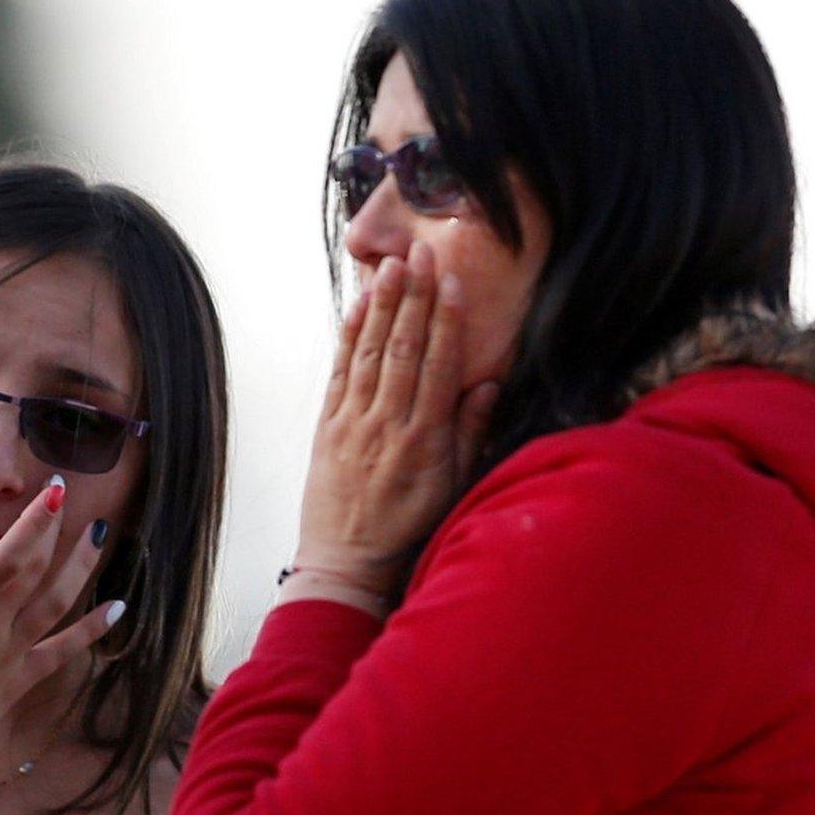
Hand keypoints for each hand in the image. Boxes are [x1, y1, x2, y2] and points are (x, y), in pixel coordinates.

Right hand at [0, 479, 123, 789]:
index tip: (56, 490)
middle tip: (71, 493)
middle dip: (56, 530)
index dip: (36, 520)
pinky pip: (63, 650)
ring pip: (58, 602)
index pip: (9, 553)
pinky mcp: (18, 682)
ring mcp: (11, 655)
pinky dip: (92, 629)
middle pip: (37, 570)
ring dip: (82, 568)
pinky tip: (116, 610)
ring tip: (100, 537)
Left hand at [294, 239, 497, 599]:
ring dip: (382, 306)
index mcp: (424, 439)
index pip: (438, 366)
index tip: (451, 282)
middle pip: (402, 349)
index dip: (445, 321)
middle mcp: (387, 425)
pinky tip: (358, 306)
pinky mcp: (326, 427)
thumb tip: (488, 383)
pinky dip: (348, 337)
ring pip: (369, 354)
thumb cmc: (407, 525)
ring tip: (391, 266)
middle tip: (420, 253)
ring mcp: (353, 423)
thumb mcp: (452, 486)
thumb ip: (470, 433)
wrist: (347, 561)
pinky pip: (339, 373)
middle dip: (413, 298)